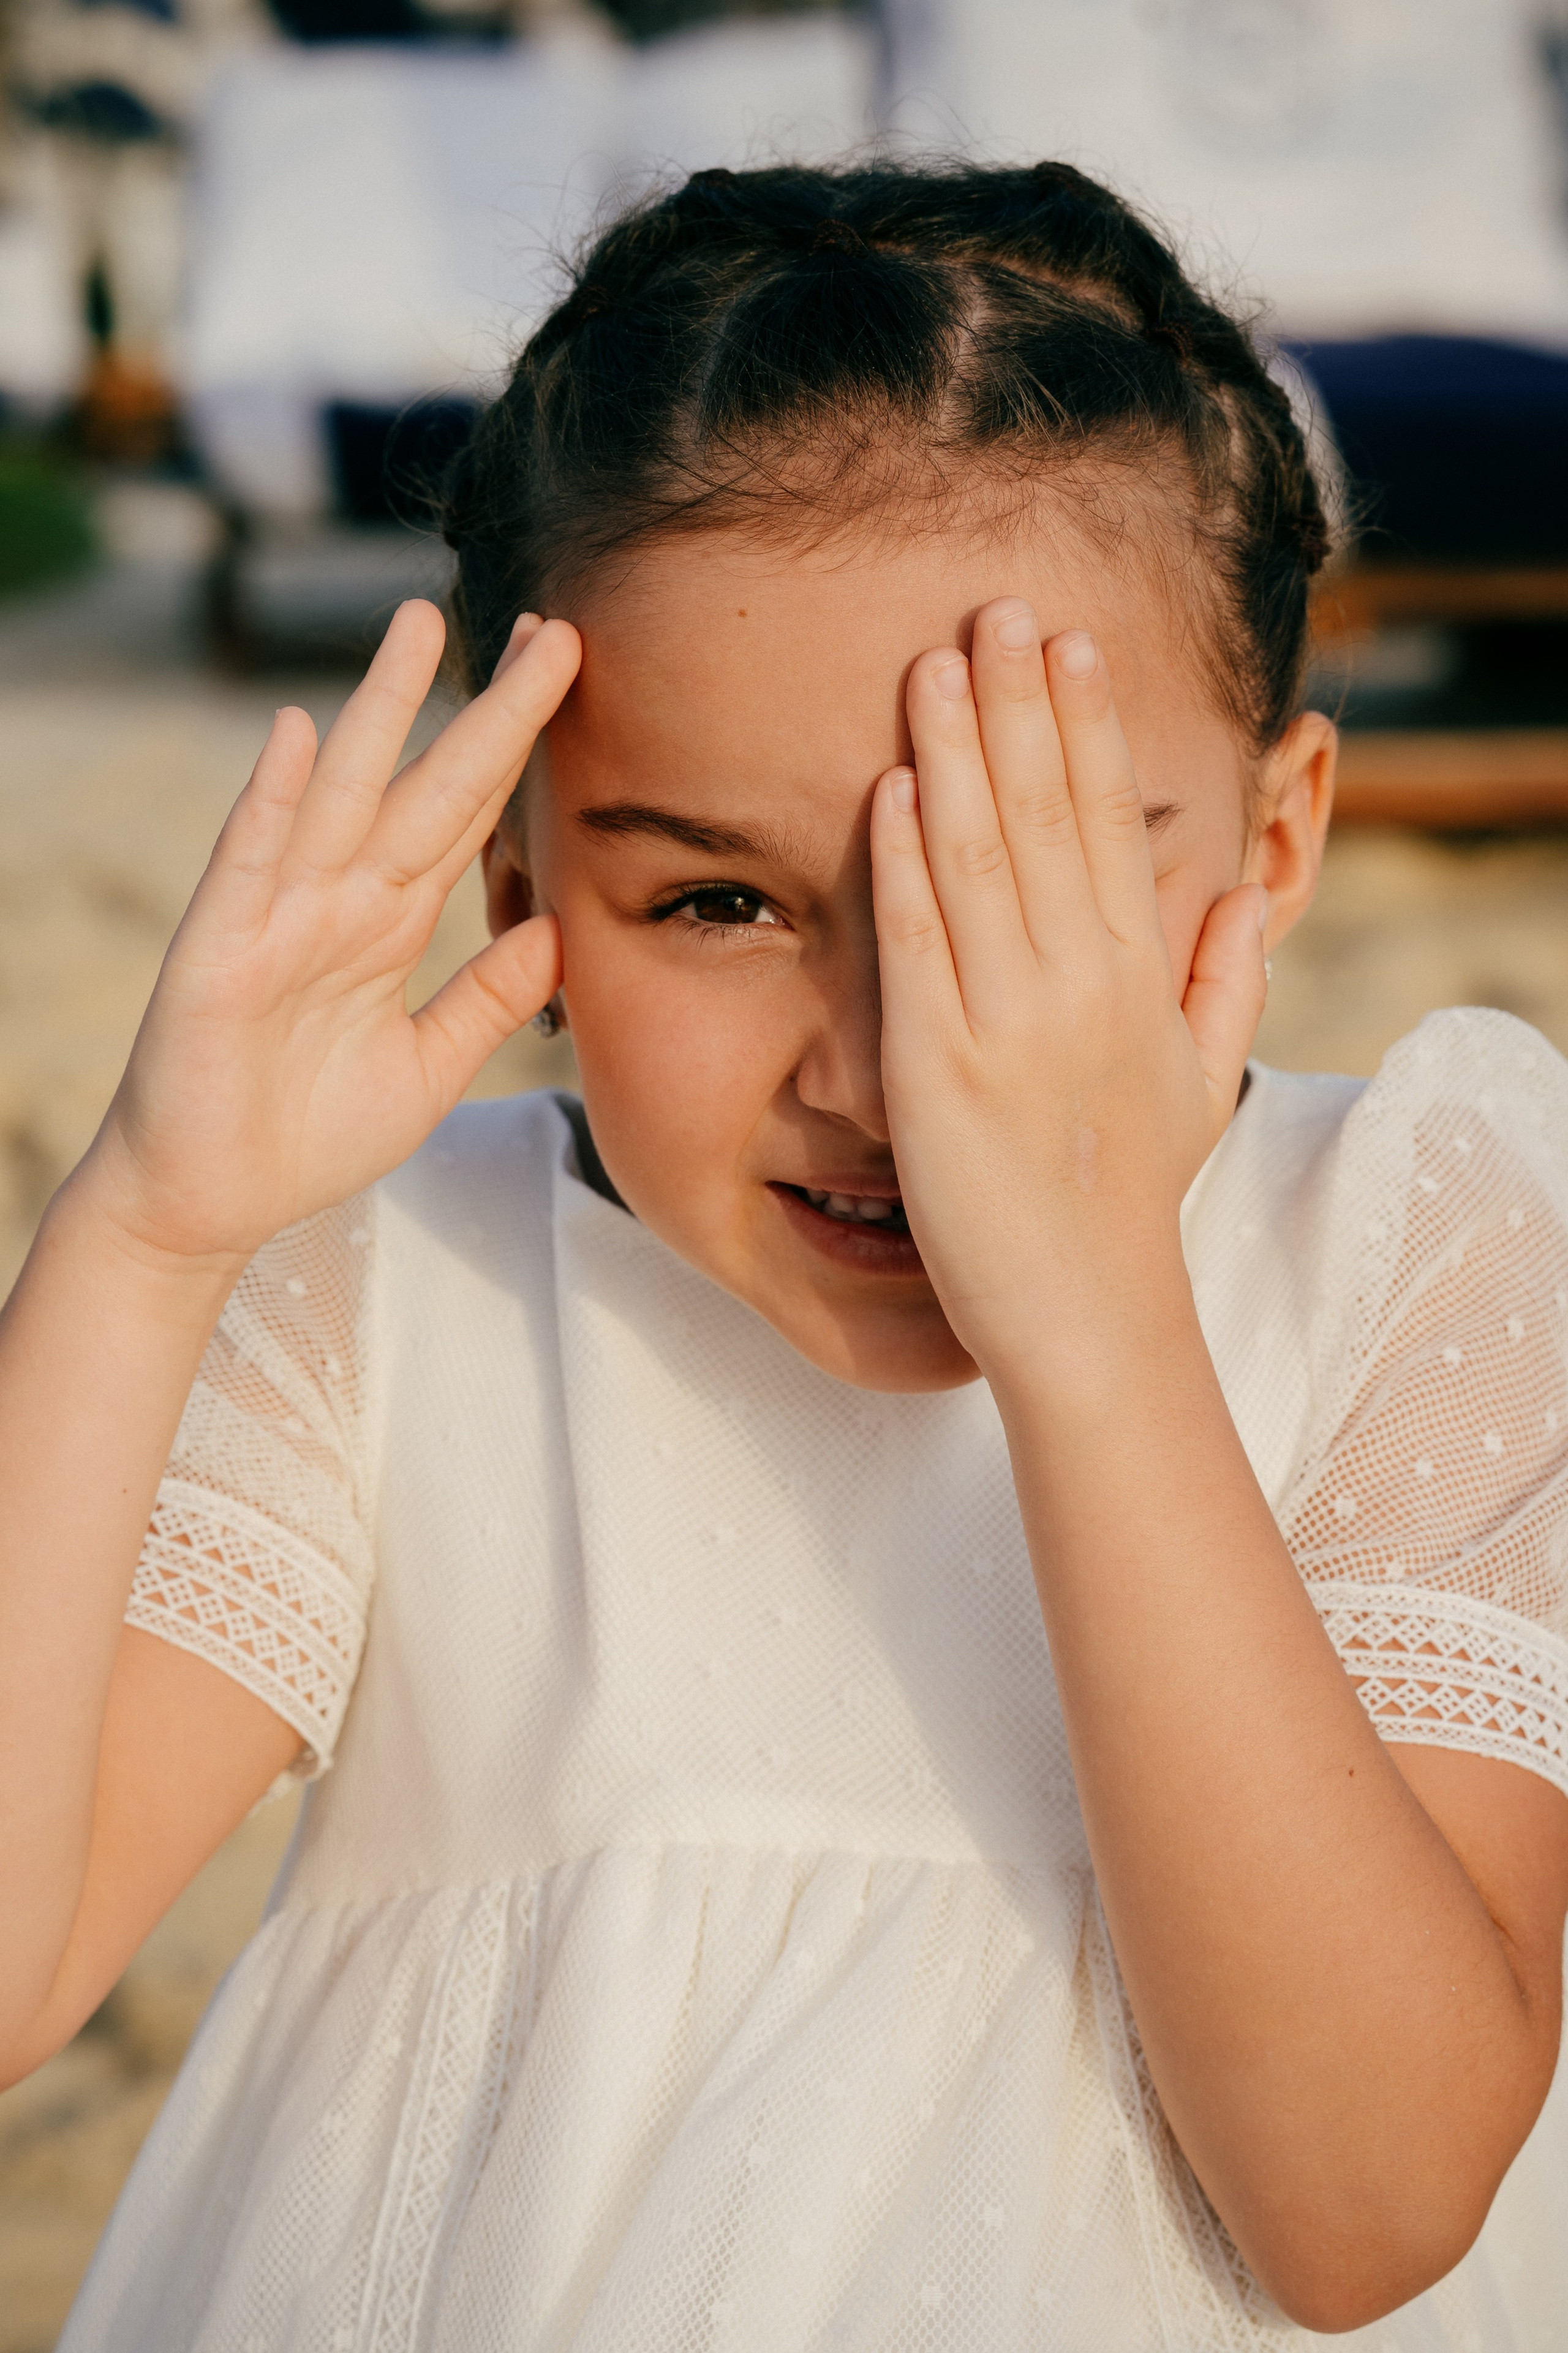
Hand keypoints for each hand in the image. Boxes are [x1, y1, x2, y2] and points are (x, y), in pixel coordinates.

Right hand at [79, 602, 580, 1266]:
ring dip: (380, 711)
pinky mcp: (223, 952)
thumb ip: (488, 1000)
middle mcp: (341, 902)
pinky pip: (252, 863)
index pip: (469, 818)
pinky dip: (274, 800)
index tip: (567, 677)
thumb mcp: (430, 1069)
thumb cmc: (308, 1136)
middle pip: (427, 786)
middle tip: (545, 628)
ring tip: (420, 626)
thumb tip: (557, 929)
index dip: (518, 750)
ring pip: (343, 796)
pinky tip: (301, 733)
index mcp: (390, 926)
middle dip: (485, 710)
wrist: (214, 1202)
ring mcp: (280, 917)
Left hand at [870, 598, 1264, 1385]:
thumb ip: (1225, 982)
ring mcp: (1008, 1021)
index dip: (1085, 725)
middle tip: (994, 607)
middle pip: (1045, 813)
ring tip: (935, 661)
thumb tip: (1243, 897)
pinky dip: (903, 858)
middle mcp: (1080, 982)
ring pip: (978, 856)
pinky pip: (917, 940)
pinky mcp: (938, 1068)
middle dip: (1018, 701)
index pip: (1110, 822)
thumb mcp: (1203, 1085)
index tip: (1068, 643)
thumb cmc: (1134, 1203)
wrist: (1092, 1316)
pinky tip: (892, 782)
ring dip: (955, 749)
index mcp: (1139, 976)